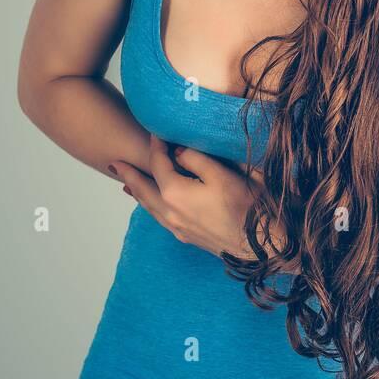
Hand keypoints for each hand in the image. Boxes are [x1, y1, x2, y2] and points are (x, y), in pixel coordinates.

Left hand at [110, 136, 278, 260]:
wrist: (263, 246)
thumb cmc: (249, 207)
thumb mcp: (224, 174)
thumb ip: (197, 159)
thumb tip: (179, 151)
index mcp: (176, 193)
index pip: (159, 163)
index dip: (156, 145)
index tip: (155, 131)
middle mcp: (170, 213)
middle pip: (143, 189)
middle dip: (129, 174)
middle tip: (114, 164)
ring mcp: (177, 228)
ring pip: (149, 207)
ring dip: (136, 192)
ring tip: (125, 184)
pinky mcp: (188, 237)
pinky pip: (159, 218)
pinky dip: (150, 207)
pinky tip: (152, 206)